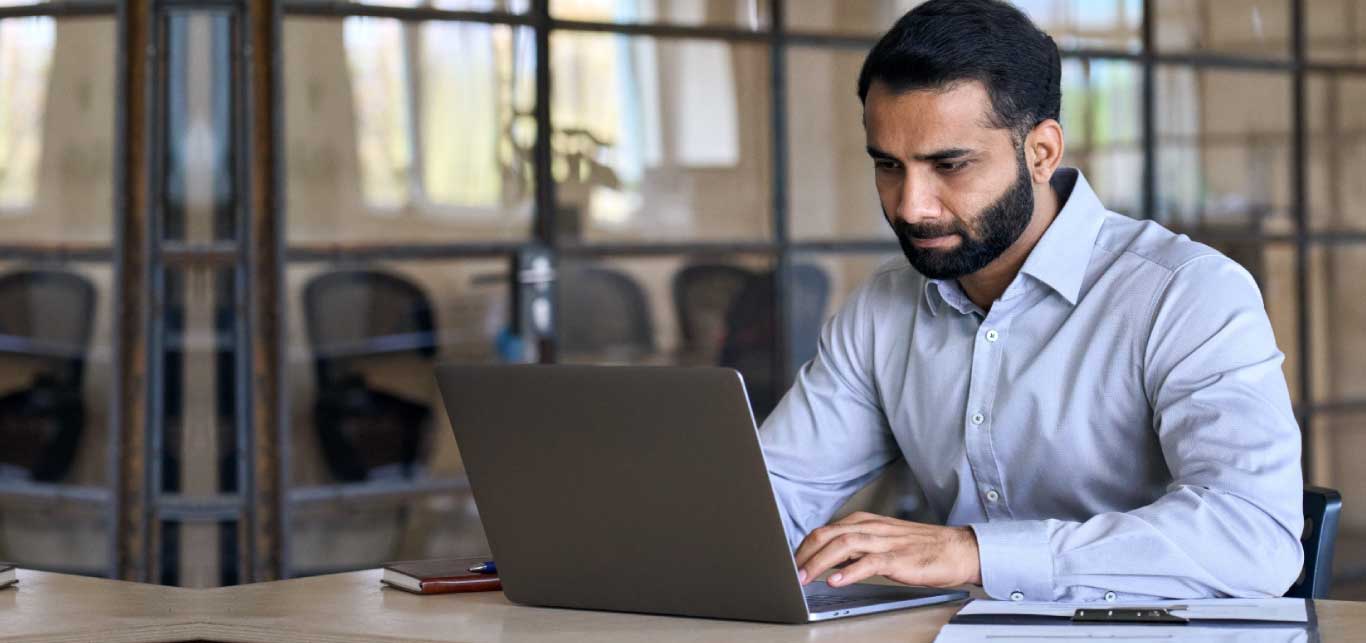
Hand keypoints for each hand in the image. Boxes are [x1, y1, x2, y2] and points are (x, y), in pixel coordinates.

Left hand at [793, 511, 981, 588]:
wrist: (958, 549)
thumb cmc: (921, 548)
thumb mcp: (882, 541)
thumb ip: (857, 547)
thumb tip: (829, 560)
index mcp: (865, 522)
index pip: (825, 530)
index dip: (803, 547)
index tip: (790, 563)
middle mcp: (871, 528)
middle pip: (827, 535)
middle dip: (804, 554)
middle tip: (789, 572)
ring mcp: (885, 542)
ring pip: (842, 546)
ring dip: (818, 563)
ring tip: (804, 578)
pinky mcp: (898, 559)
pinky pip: (868, 563)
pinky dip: (848, 572)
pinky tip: (835, 581)